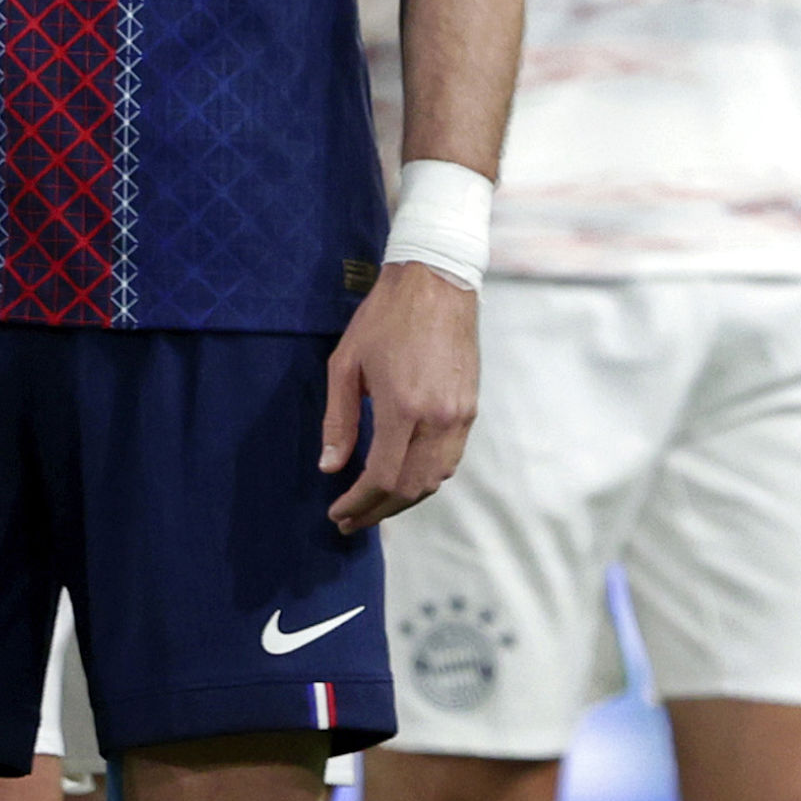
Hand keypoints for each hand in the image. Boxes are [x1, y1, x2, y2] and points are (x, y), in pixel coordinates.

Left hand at [320, 263, 479, 532]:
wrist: (438, 279)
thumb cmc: (385, 317)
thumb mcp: (346, 363)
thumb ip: (338, 420)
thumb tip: (330, 468)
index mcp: (403, 407)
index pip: (382, 478)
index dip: (358, 503)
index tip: (336, 513)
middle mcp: (438, 419)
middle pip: (411, 488)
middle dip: (378, 511)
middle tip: (350, 520)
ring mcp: (460, 415)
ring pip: (435, 480)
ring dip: (404, 500)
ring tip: (374, 505)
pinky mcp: (471, 408)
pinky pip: (450, 459)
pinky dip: (426, 478)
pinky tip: (403, 477)